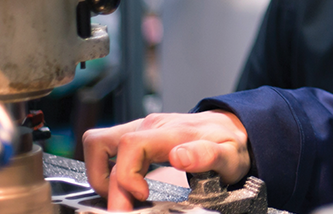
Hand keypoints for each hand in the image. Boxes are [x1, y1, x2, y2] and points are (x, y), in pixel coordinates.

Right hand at [82, 111, 250, 211]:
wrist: (233, 128)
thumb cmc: (230, 144)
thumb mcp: (229, 155)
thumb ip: (206, 155)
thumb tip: (179, 156)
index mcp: (170, 131)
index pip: (130, 145)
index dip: (126, 175)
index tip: (142, 197)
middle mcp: (150, 126)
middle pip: (103, 145)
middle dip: (106, 183)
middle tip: (125, 208)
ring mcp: (141, 129)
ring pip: (99, 145)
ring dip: (101, 174)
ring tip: (121, 197)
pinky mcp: (138, 137)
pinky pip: (108, 150)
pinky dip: (108, 171)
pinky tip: (126, 189)